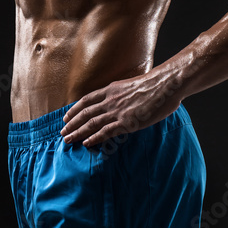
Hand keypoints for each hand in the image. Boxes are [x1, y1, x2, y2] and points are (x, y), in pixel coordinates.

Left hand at [59, 69, 181, 147]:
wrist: (165, 84)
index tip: (66, 117)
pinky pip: (106, 132)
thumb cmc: (154, 84)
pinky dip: (94, 138)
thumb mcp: (131, 84)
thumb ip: (121, 92)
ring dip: (78, 132)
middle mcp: (110, 100)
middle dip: (72, 124)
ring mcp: (117, 112)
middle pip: (85, 113)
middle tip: (62, 132)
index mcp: (111, 89)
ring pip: (91, 123)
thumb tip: (119, 98)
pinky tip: (86, 143)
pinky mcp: (127, 122)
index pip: (87, 100)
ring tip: (68, 140)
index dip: (75, 109)